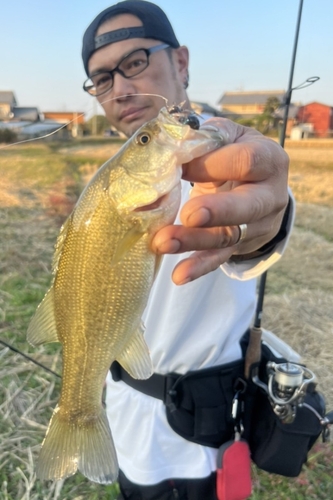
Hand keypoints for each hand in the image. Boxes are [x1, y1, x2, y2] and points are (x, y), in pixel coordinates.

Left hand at [151, 118, 289, 284]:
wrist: (257, 185)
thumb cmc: (235, 154)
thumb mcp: (227, 138)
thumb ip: (205, 139)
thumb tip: (172, 151)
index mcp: (269, 160)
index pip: (246, 161)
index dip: (213, 164)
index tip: (182, 166)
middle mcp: (270, 196)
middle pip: (247, 207)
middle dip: (217, 211)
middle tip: (189, 214)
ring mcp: (257, 226)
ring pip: (228, 236)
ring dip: (194, 241)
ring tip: (163, 243)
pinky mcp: (240, 246)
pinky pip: (219, 258)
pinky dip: (199, 267)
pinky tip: (179, 275)